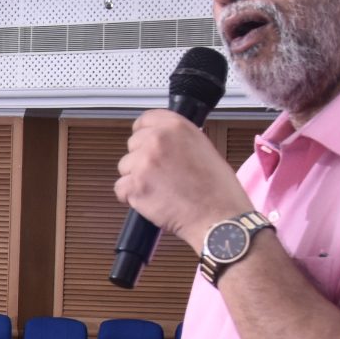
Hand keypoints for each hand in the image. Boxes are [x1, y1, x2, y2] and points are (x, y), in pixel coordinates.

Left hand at [113, 109, 253, 244]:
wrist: (218, 218)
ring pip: (125, 167)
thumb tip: (161, 140)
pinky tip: (153, 201)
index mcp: (176, 126)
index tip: (146, 143)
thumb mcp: (203, 148)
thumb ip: (178, 140)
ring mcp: (144, 162)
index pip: (145, 120)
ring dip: (137, 179)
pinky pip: (121, 189)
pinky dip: (132, 198)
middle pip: (132, 145)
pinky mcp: (135, 185)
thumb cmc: (217, 190)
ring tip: (161, 190)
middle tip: (162, 175)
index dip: (144, 134)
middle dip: (142, 159)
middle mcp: (158, 140)